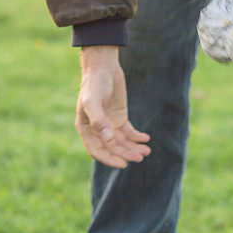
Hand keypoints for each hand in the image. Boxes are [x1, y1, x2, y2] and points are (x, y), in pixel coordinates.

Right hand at [76, 46, 150, 168]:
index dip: (109, 159)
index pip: (97, 150)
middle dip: (126, 154)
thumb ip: (99, 120)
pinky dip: (137, 137)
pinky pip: (129, 132)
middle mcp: (97, 130)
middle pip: (112, 148)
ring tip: (147, 151)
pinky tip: (146, 138)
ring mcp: (109, 124)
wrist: (103, 68)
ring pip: (122, 142)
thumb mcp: (93, 101)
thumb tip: (108, 140)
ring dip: (133, 148)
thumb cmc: (94, 84)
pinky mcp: (120, 117)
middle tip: (140, 157)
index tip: (123, 164)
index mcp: (86, 129)